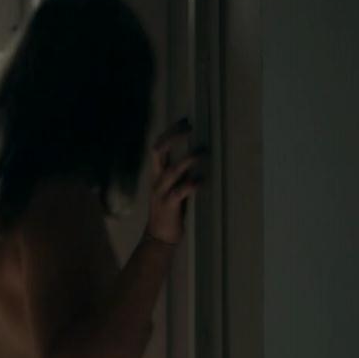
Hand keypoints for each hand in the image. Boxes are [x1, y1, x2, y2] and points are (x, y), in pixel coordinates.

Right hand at [145, 118, 202, 244]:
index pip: (158, 147)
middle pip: (158, 152)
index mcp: (157, 174)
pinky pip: (179, 192)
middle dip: (172, 137)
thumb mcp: (172, 187)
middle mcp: (156, 180)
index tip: (185, 120)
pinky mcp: (169, 206)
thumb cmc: (170, 210)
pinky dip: (191, 184)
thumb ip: (179, 173)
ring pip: (171, 171)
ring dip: (187, 160)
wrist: (159, 237)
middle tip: (189, 128)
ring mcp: (161, 193)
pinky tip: (201, 179)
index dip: (170, 132)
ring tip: (202, 151)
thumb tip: (195, 155)